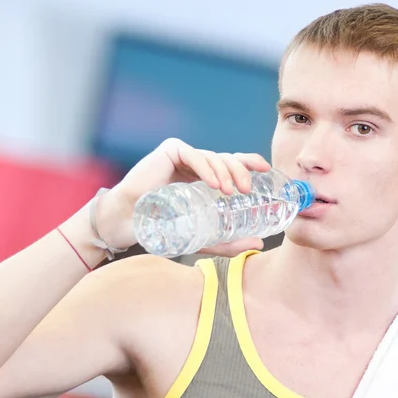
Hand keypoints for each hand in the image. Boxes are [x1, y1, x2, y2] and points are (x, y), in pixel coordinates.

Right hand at [95, 138, 271, 253]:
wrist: (130, 222)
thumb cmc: (164, 228)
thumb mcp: (204, 237)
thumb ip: (229, 242)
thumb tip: (260, 245)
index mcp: (205, 177)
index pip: (232, 164)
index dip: (250, 162)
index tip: (266, 170)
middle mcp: (196, 164)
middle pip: (226, 159)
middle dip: (241, 171)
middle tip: (248, 190)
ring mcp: (183, 156)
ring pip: (213, 156)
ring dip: (226, 172)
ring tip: (232, 192)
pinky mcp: (169, 151)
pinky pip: (193, 155)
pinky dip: (206, 168)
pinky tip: (215, 184)